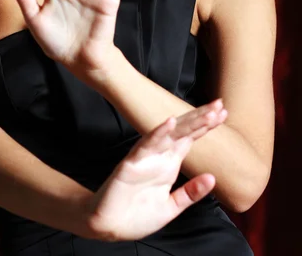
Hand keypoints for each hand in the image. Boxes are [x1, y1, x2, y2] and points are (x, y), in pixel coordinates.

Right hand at [86, 99, 226, 241]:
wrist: (110, 227)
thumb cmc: (137, 216)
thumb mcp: (171, 207)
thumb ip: (190, 194)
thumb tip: (212, 178)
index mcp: (169, 164)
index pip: (190, 139)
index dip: (205, 126)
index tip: (222, 113)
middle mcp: (160, 156)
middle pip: (183, 132)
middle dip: (201, 118)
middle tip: (219, 104)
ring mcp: (146, 158)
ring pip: (169, 134)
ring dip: (186, 123)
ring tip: (206, 113)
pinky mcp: (131, 163)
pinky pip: (146, 145)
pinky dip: (157, 133)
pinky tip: (170, 122)